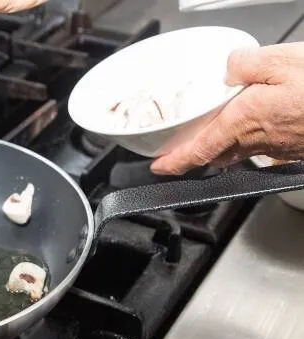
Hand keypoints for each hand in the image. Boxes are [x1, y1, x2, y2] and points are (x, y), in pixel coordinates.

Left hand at [150, 42, 303, 174]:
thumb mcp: (278, 60)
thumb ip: (243, 63)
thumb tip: (228, 66)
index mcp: (244, 121)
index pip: (199, 150)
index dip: (176, 161)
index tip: (160, 168)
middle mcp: (257, 141)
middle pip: (215, 154)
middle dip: (194, 154)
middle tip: (178, 150)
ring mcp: (278, 147)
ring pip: (238, 151)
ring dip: (220, 147)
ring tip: (210, 135)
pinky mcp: (294, 146)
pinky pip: (262, 146)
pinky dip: (248, 139)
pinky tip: (253, 126)